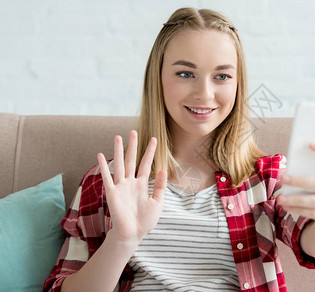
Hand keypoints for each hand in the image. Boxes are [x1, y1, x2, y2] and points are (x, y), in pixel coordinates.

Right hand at [97, 130, 166, 245]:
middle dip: (133, 146)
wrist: (133, 234)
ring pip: (119, 165)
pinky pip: (108, 177)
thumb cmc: (145, 221)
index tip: (155, 139)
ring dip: (118, 151)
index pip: (146, 164)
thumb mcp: (158, 202)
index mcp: (142, 185)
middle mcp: (131, 183)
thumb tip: (163, 170)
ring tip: (118, 137)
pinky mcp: (112, 193)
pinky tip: (100, 155)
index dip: (150, 152)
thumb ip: (160, 186)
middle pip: (131, 160)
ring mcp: (121, 187)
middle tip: (133, 131)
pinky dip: (104, 167)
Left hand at [278, 143, 314, 231]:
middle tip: (281, 177)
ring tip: (279, 198)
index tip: (309, 143)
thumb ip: (313, 174)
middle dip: (298, 180)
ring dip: (294, 199)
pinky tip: (286, 207)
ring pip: (314, 201)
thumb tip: (289, 169)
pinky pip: (313, 214)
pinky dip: (298, 210)